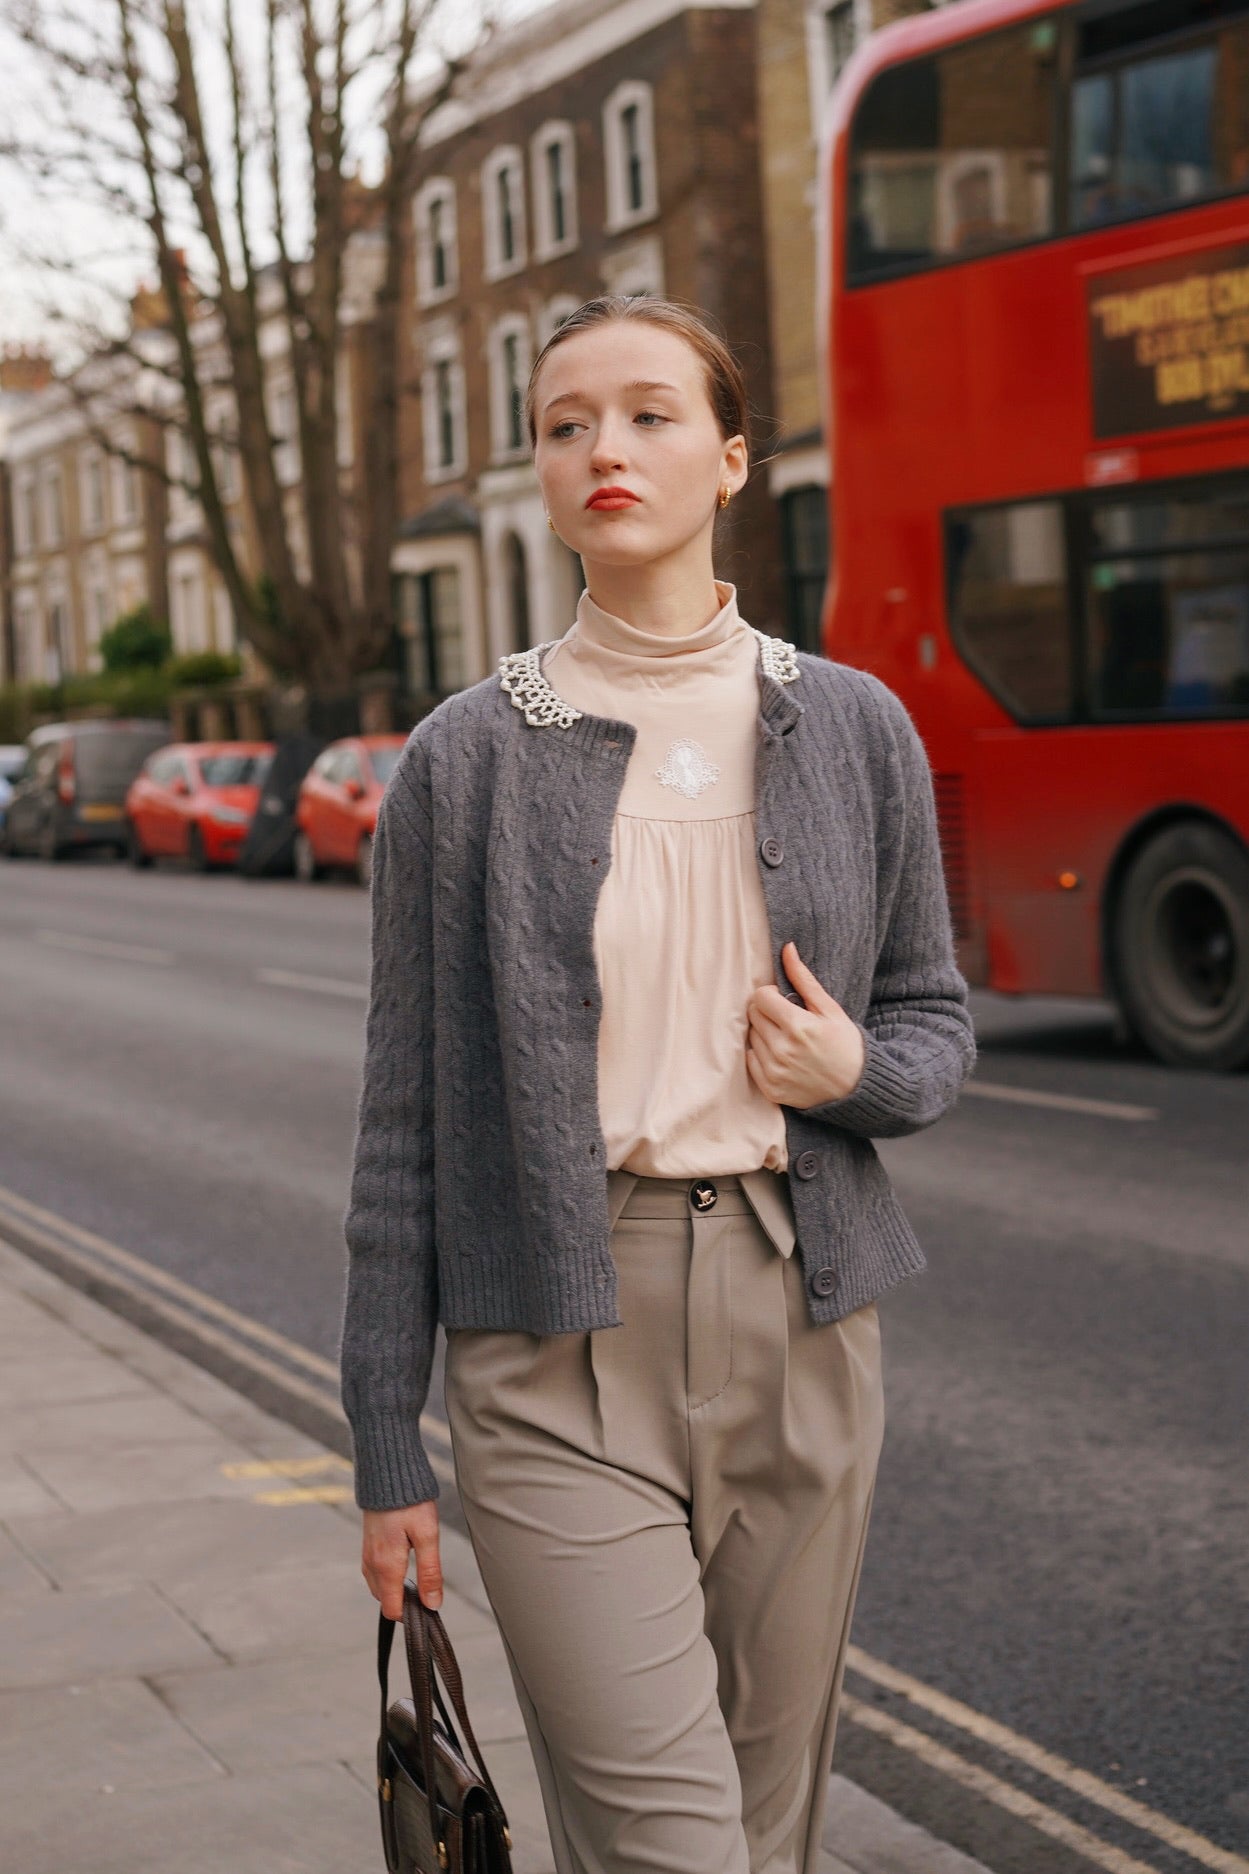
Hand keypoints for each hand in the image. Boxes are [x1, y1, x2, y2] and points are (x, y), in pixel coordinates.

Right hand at [362, 1500, 441, 1619]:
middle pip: (385, 1601)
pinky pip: (374, 1573)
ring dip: (395, 1591)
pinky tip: (403, 1566)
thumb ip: (430, 1572)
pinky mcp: (367, 1545)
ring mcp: (367, 1555)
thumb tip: (432, 1604)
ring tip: (418, 1580)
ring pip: (379, 1587)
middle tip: (427, 1593)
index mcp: (387, 1567)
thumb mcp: (427, 1536)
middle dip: (404, 1604)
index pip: (392, 1610)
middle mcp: (372, 1564)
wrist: (387, 1473)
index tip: (428, 1609)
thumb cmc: (410, 1502)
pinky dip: (388, 1578)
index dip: (410, 1615)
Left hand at [746, 942, 865, 1108]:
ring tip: (787, 1039)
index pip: (760, 997)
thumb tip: (786, 948)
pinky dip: (761, 1055)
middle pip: (753, 1015)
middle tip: (787, 1020)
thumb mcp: (830, 1009)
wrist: (856, 1088)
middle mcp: (782, 1050)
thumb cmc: (845, 1044)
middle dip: (767, 1012)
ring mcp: (774, 1071)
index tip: (784, 1002)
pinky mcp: (770, 1088)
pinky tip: (782, 1056)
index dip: (771, 995)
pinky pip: (750, 1060)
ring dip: (764, 1033)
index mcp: (798, 1026)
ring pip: (750, 1036)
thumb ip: (804, 979)